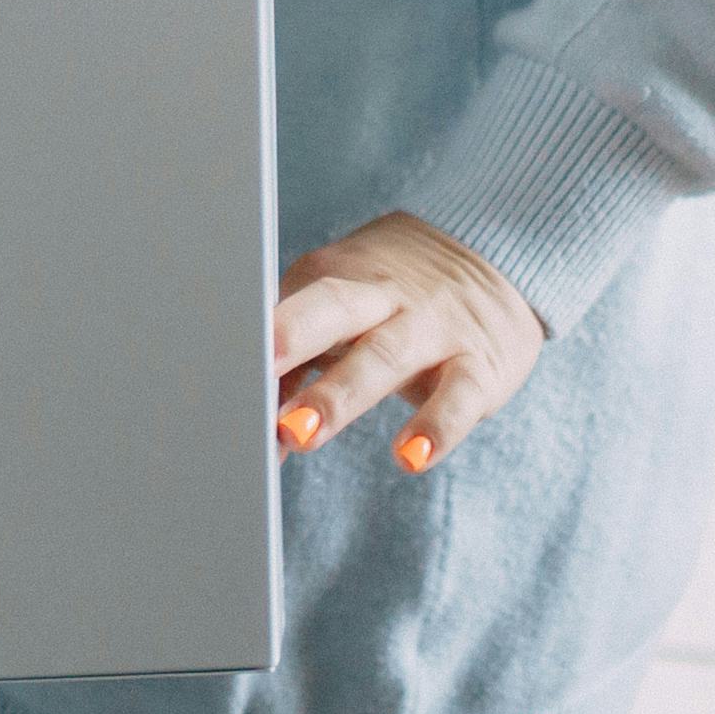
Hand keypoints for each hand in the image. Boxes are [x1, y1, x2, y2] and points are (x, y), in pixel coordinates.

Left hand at [271, 213, 551, 475]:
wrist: (498, 256)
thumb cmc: (391, 301)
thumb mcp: (343, 313)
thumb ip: (295, 363)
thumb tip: (245, 426)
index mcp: (340, 277)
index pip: (289, 303)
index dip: (253, 334)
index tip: (216, 362)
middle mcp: (385, 297)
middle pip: (333, 310)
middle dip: (290, 340)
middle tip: (248, 377)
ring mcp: (433, 328)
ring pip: (385, 356)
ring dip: (339, 395)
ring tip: (300, 434)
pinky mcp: (479, 365)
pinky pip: (458, 396)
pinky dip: (435, 427)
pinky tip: (410, 458)